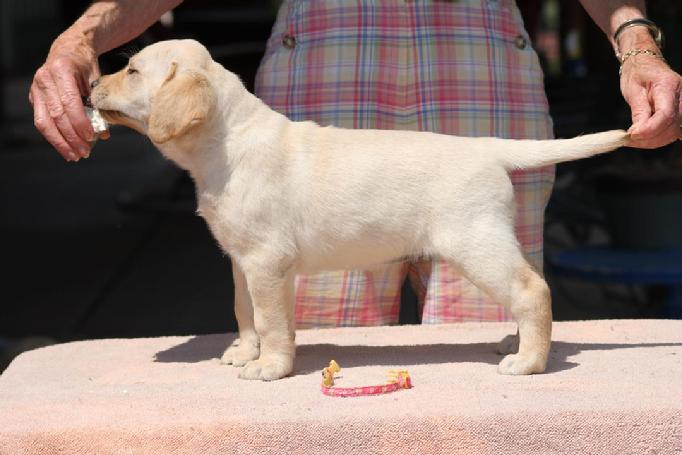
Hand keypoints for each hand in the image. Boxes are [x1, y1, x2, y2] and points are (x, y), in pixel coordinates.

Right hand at [29, 32, 104, 160]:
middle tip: (85, 152)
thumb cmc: (87, 66)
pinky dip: (54, 137)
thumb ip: (99, 104)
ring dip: (60, 142)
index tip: (91, 137)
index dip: (80, 122)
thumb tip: (103, 132)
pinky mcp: (34, 98)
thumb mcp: (97, 80)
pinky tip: (66, 148)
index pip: (69, 101)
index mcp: (61, 69)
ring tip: (74, 156)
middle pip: (56, 115)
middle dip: (71, 137)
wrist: (69, 49)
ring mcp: (36, 88)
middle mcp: (44, 78)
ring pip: (44, 122)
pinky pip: (42, 121)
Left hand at [620, 52, 681, 148]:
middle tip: (628, 139)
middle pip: (671, 126)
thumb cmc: (637, 74)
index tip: (632, 135)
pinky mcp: (680, 112)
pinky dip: (659, 138)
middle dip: (649, 138)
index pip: (665, 114)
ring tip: (633, 139)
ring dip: (653, 141)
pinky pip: (674, 131)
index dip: (649, 129)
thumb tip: (637, 133)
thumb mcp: (633, 90)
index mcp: (668, 86)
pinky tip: (645, 137)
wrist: (645, 64)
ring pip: (674, 132)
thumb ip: (638, 112)